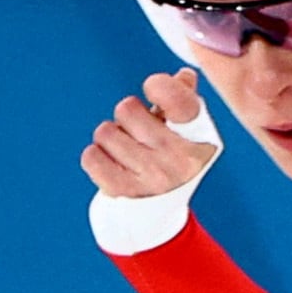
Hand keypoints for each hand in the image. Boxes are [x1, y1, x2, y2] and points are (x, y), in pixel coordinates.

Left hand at [84, 71, 219, 198]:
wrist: (158, 216)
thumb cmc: (169, 161)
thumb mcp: (185, 133)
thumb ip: (183, 99)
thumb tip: (185, 76)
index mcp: (200, 139)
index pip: (178, 99)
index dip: (158, 86)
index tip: (153, 91)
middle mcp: (180, 160)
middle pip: (126, 108)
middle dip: (126, 118)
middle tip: (137, 134)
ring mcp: (153, 177)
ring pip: (105, 132)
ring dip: (109, 139)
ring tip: (124, 152)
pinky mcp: (125, 192)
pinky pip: (91, 157)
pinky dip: (95, 157)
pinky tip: (110, 164)